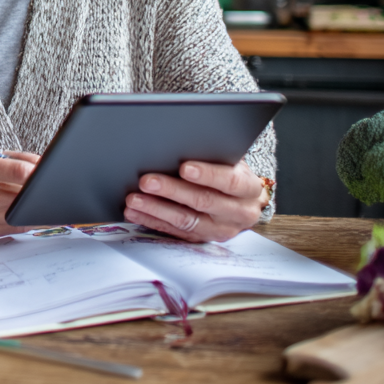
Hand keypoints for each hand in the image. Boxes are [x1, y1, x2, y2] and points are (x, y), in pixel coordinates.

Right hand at [0, 151, 39, 240]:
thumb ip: (18, 160)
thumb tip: (44, 166)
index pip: (14, 170)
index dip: (34, 173)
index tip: (47, 174)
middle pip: (19, 196)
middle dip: (37, 195)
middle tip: (52, 191)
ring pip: (18, 216)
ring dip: (35, 211)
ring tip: (45, 205)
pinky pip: (12, 229)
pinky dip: (24, 222)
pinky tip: (32, 217)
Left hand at [123, 160, 269, 242]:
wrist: (243, 199)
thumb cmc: (231, 172)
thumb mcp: (230, 160)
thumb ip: (212, 155)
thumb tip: (179, 144)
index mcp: (249, 190)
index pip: (229, 182)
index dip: (207, 174)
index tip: (184, 167)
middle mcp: (238, 213)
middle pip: (203, 202)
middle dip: (172, 191)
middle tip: (147, 181)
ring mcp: (220, 230)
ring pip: (186, 221)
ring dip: (156, 209)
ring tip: (135, 199)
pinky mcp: (203, 239)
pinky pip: (175, 232)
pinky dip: (153, 221)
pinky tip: (136, 212)